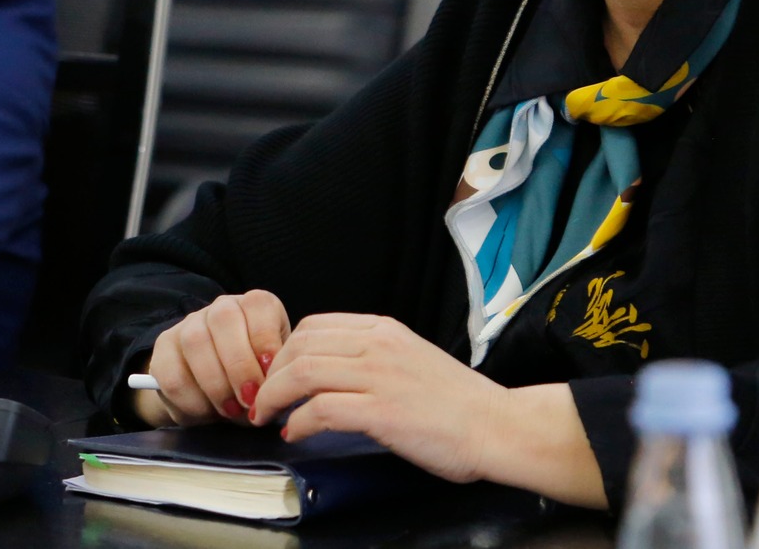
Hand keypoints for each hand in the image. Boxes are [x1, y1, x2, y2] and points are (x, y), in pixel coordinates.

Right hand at [136, 290, 289, 426]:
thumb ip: (274, 382)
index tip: (270, 373)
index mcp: (254, 307)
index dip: (265, 340)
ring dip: (215, 384)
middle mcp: (221, 308)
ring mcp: (189, 324)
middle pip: (224, 319)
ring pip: (195, 341)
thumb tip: (268, 399)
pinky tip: (206, 411)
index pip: (258, 305)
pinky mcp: (163, 347)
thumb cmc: (254, 383)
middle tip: (249, 399)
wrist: (217, 397)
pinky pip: (172, 373)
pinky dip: (192, 400)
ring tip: (230, 409)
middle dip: (239, 365)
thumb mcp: (272, 378)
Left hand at [248, 314, 606, 505]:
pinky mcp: (382, 411)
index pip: (315, 326)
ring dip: (274, 397)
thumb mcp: (411, 359)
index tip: (274, 374)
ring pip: (302, 372)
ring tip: (266, 416)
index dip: (284, 350)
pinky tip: (294, 433)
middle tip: (261, 398)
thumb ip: (373, 357)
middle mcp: (378, 344)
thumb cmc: (458, 403)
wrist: (498, 426)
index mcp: (384, 329)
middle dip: (270, 373)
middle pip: (300, 346)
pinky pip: (320, 409)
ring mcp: (379, 376)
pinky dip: (297, 421)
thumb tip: (330, 374)